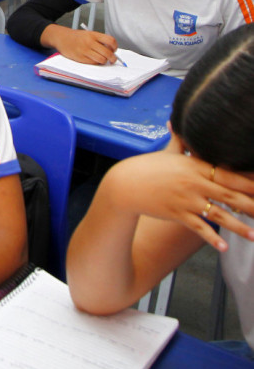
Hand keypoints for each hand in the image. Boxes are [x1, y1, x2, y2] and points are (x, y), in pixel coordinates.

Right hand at [44, 25, 120, 64]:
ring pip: (102, 60)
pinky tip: (93, 60)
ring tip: (102, 60)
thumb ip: (99, 41)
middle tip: (112, 59)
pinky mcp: (80, 58)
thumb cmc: (76, 37)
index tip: (114, 50)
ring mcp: (85, 50)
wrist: (62, 38)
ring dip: (104, 61)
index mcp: (93, 34)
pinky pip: (93, 63)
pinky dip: (96, 63)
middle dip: (113, 58)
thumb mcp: (88, 34)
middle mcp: (89, 42)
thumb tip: (111, 51)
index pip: (110, 40)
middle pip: (107, 53)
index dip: (115, 47)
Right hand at [112, 147, 253, 251]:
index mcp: (195, 165)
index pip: (228, 174)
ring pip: (218, 215)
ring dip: (238, 227)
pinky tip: (224, 248)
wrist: (126, 184)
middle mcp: (194, 183)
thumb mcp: (167, 152)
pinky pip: (199, 228)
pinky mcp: (178, 214)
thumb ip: (179, 139)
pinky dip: (212, 239)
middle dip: (251, 205)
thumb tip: (176, 120)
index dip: (248, 182)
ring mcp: (186, 200)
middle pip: (229, 195)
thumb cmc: (148, 167)